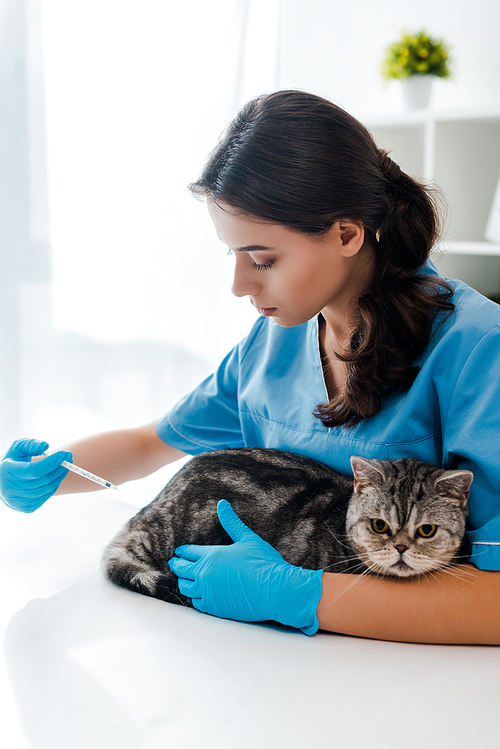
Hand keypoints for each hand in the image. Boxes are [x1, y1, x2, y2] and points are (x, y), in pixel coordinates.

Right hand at [0, 438, 71, 512]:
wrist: (2, 481)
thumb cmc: (12, 461)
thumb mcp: (17, 448)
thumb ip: (30, 444)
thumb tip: (45, 446)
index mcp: (7, 472)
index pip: (34, 470)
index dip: (51, 462)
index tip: (64, 454)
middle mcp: (10, 489)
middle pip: (43, 480)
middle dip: (60, 468)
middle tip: (69, 457)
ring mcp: (18, 501)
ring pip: (47, 489)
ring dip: (60, 477)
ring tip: (64, 465)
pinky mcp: (25, 508)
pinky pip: (46, 496)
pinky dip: (54, 486)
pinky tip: (55, 476)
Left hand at [168, 500, 322, 634]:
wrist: (274, 590)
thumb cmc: (263, 563)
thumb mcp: (248, 538)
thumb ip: (232, 522)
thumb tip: (222, 503)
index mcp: (212, 555)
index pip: (189, 552)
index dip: (183, 551)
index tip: (178, 551)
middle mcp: (205, 574)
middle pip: (182, 570)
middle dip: (177, 565)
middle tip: (174, 563)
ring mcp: (208, 592)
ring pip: (186, 588)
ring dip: (183, 582)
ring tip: (184, 579)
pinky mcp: (215, 608)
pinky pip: (197, 603)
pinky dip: (195, 598)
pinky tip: (197, 595)